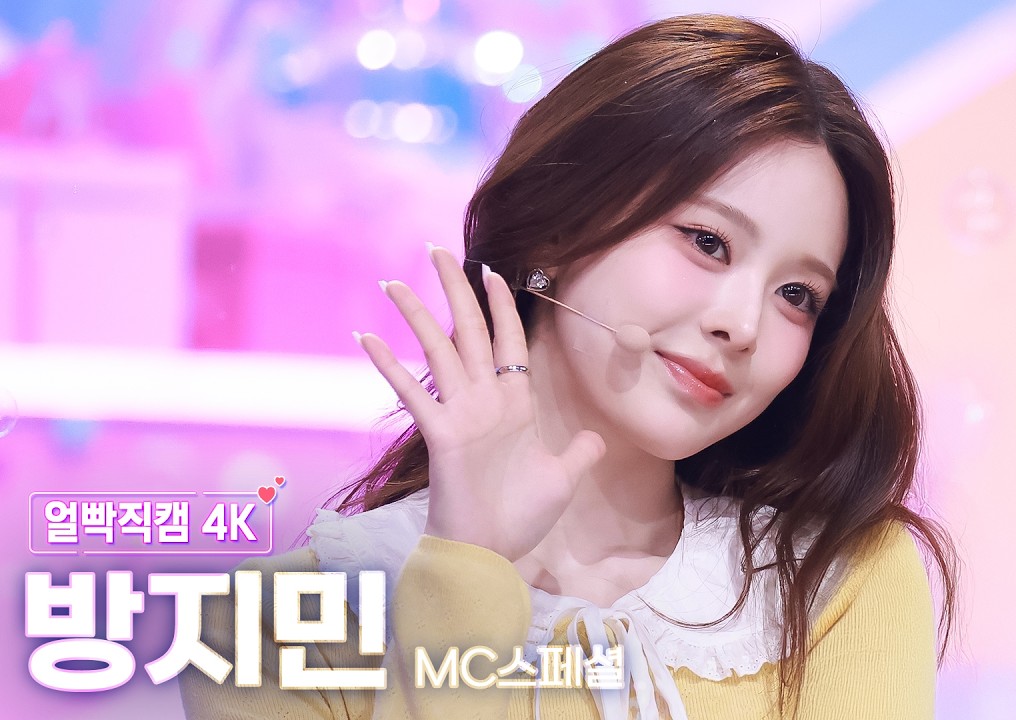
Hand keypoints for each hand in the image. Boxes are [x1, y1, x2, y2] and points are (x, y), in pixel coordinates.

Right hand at [353, 245, 605, 561]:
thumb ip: (578, 452)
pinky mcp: (440, 433)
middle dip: (455, 289)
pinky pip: (412, 391)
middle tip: (437, 249)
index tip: (492, 269)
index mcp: (514, 404)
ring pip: (437, 350)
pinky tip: (366, 338)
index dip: (502, 306)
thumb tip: (594, 438)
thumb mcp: (562, 478)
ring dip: (416, 315)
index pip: (508, 341)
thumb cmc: (520, 518)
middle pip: (469, 331)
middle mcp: (484, 401)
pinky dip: (388, 365)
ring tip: (394, 281)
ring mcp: (459, 414)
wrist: (491, 554)